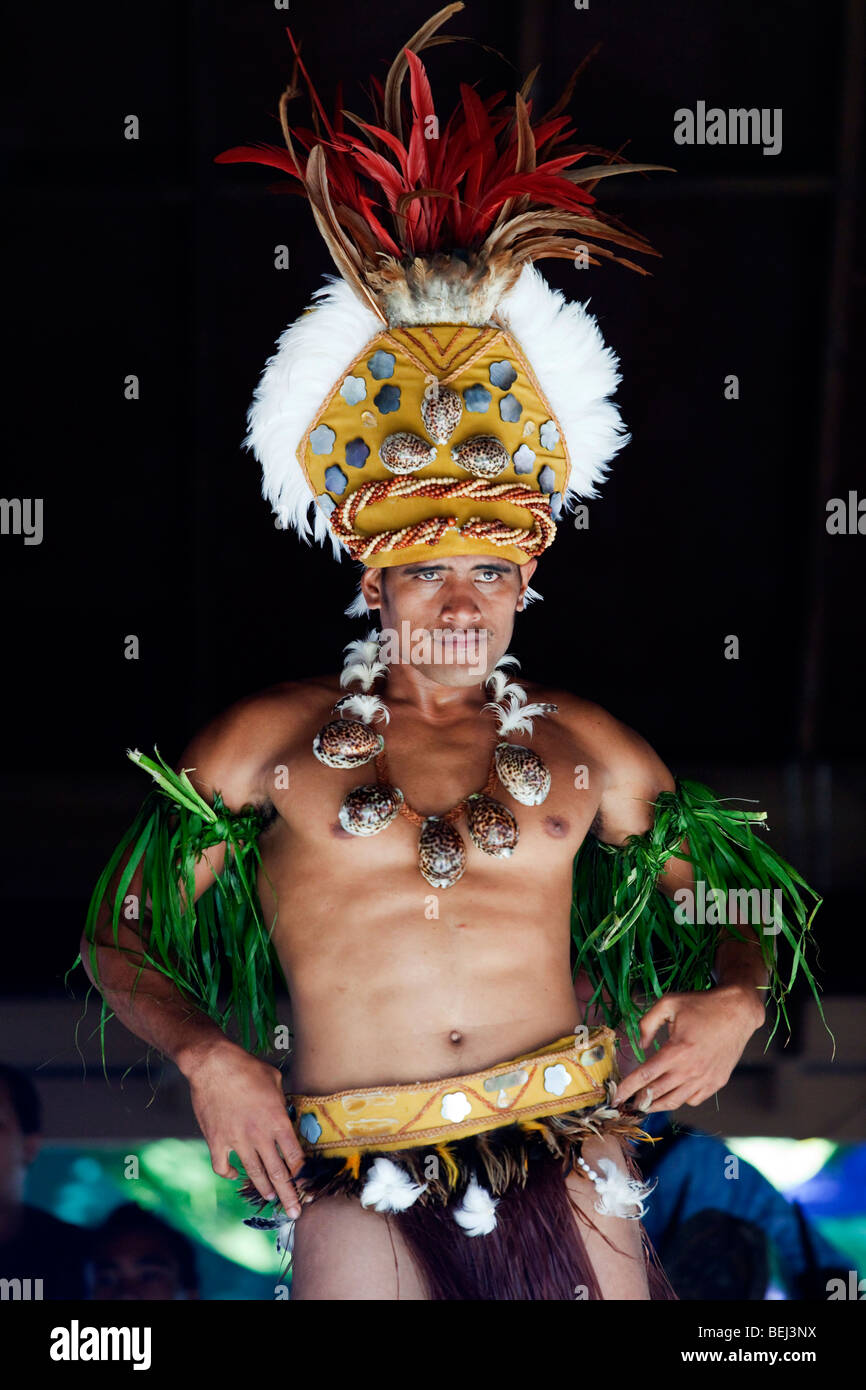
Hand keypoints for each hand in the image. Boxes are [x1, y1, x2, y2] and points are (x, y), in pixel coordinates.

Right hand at [181, 1039, 304, 1216]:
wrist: (212, 1064)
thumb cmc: (246, 1066)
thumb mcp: (274, 1079)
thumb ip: (282, 1100)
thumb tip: (285, 1110)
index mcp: (278, 1120)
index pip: (295, 1156)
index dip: (302, 1175)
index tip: (307, 1187)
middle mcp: (260, 1135)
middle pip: (278, 1173)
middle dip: (288, 1195)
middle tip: (295, 1212)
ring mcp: (237, 1141)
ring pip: (254, 1174)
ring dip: (264, 1188)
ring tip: (271, 1199)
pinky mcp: (216, 1141)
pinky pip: (223, 1167)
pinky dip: (229, 1174)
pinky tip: (235, 1175)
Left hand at [612, 984, 764, 1112]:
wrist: (738, 1012)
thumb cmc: (702, 1005)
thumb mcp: (668, 1003)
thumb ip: (646, 1024)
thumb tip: (639, 1046)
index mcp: (676, 1051)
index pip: (645, 1076)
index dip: (627, 1089)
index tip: (614, 1098)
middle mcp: (690, 1070)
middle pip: (656, 1094)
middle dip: (637, 1101)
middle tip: (625, 1103)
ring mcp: (705, 1079)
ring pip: (675, 1102)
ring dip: (656, 1106)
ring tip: (644, 1105)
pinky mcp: (717, 1082)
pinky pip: (693, 1100)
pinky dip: (680, 1100)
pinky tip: (672, 1092)